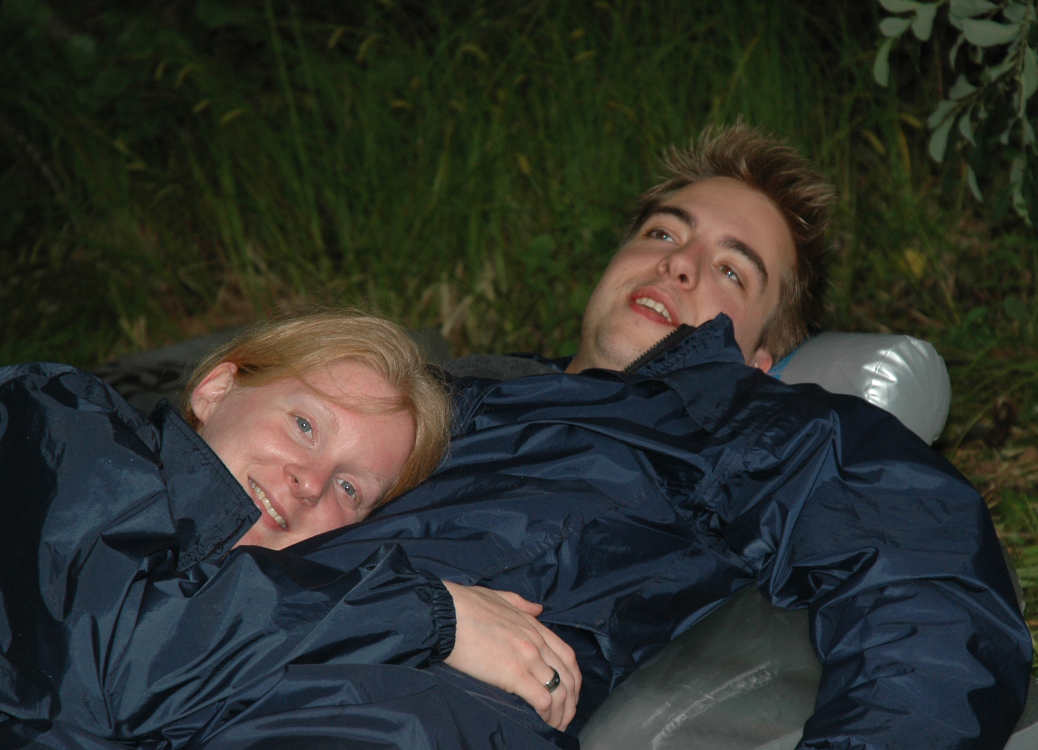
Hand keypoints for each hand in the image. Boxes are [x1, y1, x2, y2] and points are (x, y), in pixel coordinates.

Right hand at [442, 582, 580, 730]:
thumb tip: (538, 609)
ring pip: (559, 690)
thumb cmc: (465, 605)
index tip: (569, 690)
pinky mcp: (514, 674)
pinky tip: (543, 722)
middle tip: (566, 714)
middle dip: (571, 699)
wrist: (446, 614)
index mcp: (533, 625)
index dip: (572, 676)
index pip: (566, 654)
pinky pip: (542, 699)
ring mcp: (527, 658)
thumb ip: (522, 604)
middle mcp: (536, 642)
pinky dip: (548, 714)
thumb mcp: (500, 597)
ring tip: (556, 725)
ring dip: (562, 712)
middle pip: (568, 675)